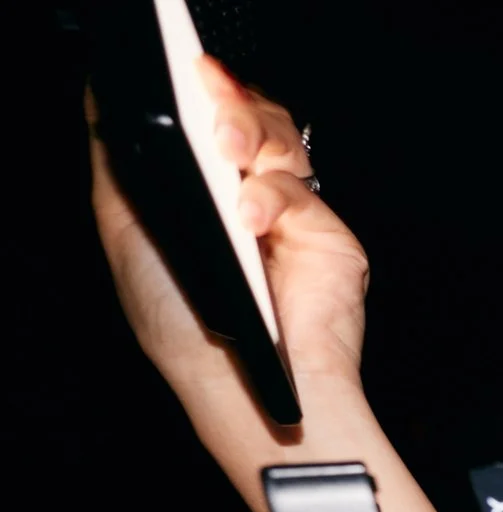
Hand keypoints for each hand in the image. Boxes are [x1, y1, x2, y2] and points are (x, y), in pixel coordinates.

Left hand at [89, 59, 365, 391]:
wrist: (235, 383)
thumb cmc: (182, 327)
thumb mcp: (125, 228)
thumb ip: (121, 163)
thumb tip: (109, 99)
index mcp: (199, 192)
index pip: (203, 119)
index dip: (198, 92)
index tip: (185, 73)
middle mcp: (245, 199)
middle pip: (249, 116)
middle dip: (228, 101)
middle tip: (209, 101)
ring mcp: (290, 216)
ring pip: (281, 138)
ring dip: (251, 130)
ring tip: (228, 150)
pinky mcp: (328, 237)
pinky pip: (301, 190)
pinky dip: (272, 197)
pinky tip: (251, 221)